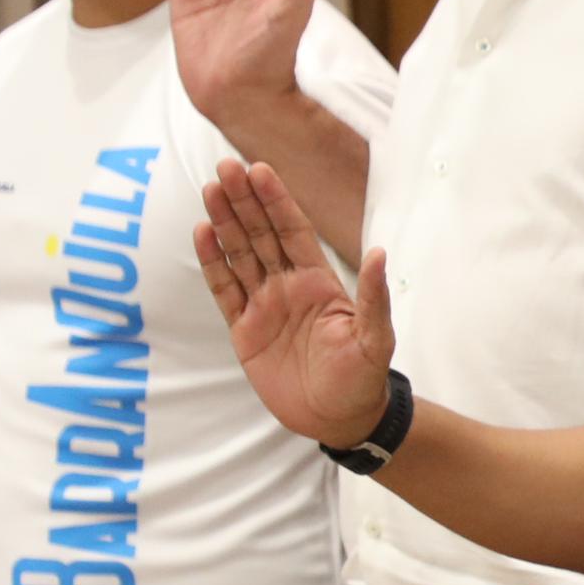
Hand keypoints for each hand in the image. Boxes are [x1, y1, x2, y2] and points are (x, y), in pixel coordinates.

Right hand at [192, 159, 396, 447]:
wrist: (339, 419)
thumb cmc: (363, 378)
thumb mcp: (375, 338)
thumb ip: (374, 297)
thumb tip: (381, 252)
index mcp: (319, 281)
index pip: (293, 230)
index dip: (277, 200)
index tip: (260, 169)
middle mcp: (288, 286)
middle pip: (261, 234)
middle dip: (244, 200)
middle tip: (226, 165)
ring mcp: (264, 305)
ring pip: (239, 254)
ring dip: (225, 222)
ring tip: (209, 188)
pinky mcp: (244, 330)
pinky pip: (224, 289)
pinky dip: (212, 262)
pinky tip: (202, 234)